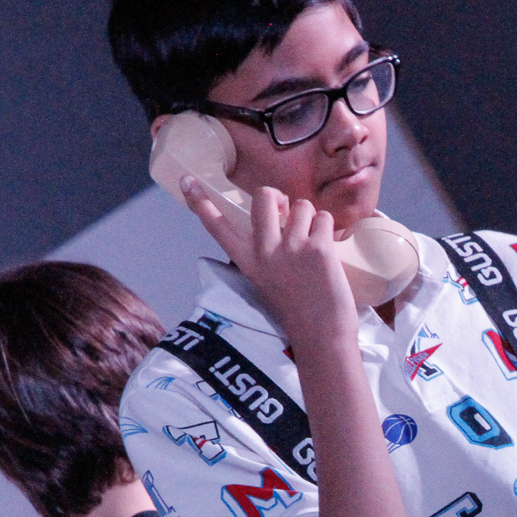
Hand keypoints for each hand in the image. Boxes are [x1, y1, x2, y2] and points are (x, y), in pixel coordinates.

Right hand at [181, 179, 356, 348]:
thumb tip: (279, 219)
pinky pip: (323, 217)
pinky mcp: (318, 248)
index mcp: (247, 261)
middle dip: (278, 196)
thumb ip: (265, 253)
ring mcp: (291, 247)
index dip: (201, 201)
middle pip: (264, 196)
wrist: (321, 336)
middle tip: (287, 211)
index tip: (188, 180)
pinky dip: (328, 229)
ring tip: (313, 242)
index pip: (217, 227)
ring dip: (310, 218)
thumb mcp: (265, 282)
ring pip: (301, 205)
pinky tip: (327, 250)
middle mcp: (264, 251)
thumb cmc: (296, 312)